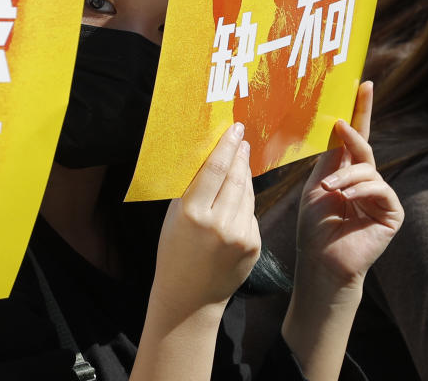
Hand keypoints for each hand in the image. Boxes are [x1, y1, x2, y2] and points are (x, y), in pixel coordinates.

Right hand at [152, 122, 260, 316]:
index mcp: (193, 215)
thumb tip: (208, 157)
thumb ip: (190, 190)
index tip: (234, 129)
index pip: (214, 170)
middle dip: (240, 155)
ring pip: (248, 193)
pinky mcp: (254, 245)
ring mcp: (240, 236)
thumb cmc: (174, 252)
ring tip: (243, 157)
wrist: (189, 298)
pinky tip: (239, 194)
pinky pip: (251, 213)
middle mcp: (219, 224)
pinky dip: (245, 201)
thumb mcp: (173, 218)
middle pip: (236, 178)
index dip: (226, 146)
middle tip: (241, 137)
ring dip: (246, 173)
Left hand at [296, 81, 403, 289]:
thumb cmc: (313, 227)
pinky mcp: (391, 212)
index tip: (363, 85)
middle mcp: (366, 180)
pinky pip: (379, 189)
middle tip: (341, 122)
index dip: (360, 111)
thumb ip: (329, 158)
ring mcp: (380, 195)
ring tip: (329, 190)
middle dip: (355, 131)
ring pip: (368, 169)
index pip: (354, 137)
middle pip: (365, 145)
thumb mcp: (315, 184)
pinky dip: (361, 190)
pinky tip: (345, 199)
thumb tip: (338, 125)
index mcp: (346, 171)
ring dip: (346, 177)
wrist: (320, 261)